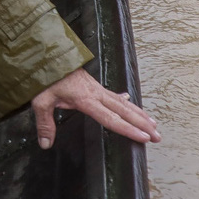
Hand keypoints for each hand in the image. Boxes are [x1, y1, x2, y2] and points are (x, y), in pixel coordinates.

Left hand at [30, 68, 158, 149]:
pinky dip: (125, 101)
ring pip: (123, 103)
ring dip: (139, 114)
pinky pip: (114, 96)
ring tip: (154, 124)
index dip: (128, 129)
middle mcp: (96, 93)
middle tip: (158, 136)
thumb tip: (45, 144)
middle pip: (124, 111)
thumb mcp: (40, 101)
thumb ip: (44, 123)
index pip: (110, 118)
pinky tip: (130, 101)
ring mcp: (97, 89)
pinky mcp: (94, 86)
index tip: (143, 137)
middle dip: (142, 124)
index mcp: (85, 99)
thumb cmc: (44, 77)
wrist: (47, 54)